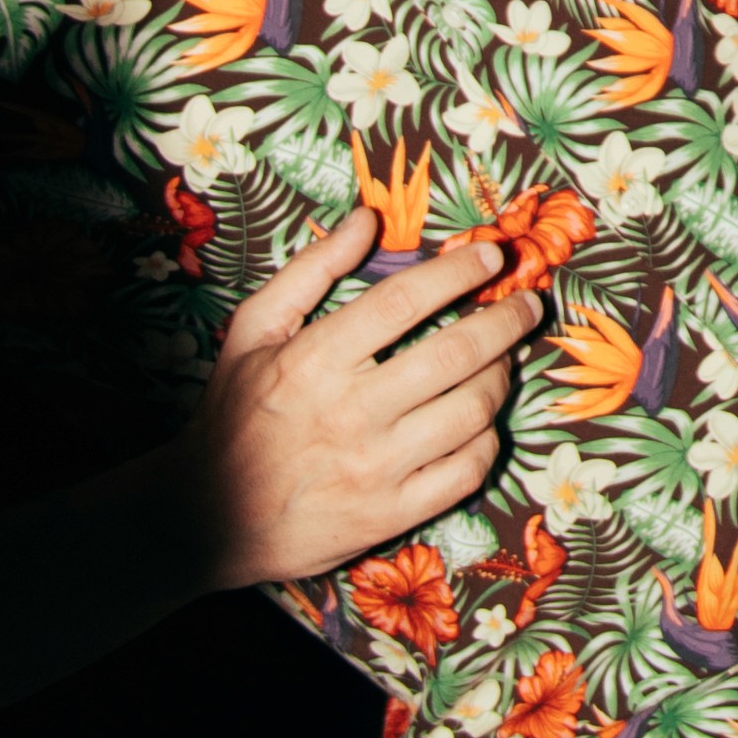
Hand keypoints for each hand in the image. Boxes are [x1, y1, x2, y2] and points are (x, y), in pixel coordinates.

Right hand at [194, 208, 540, 586]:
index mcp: (313, 362)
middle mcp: (349, 413)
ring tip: (504, 358)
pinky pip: (467, 471)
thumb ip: (310, 270)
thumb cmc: (235, 415)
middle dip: (506, 320)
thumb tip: (367, 220)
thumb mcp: (253, 332)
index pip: (403, 302)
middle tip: (526, 303)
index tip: (490, 257)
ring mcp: (374, 469)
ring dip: (501, 376)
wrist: (210, 517)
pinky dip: (487, 439)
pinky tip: (482, 419)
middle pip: (454, 354)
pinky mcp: (392, 514)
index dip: (457, 273)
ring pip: (472, 412)